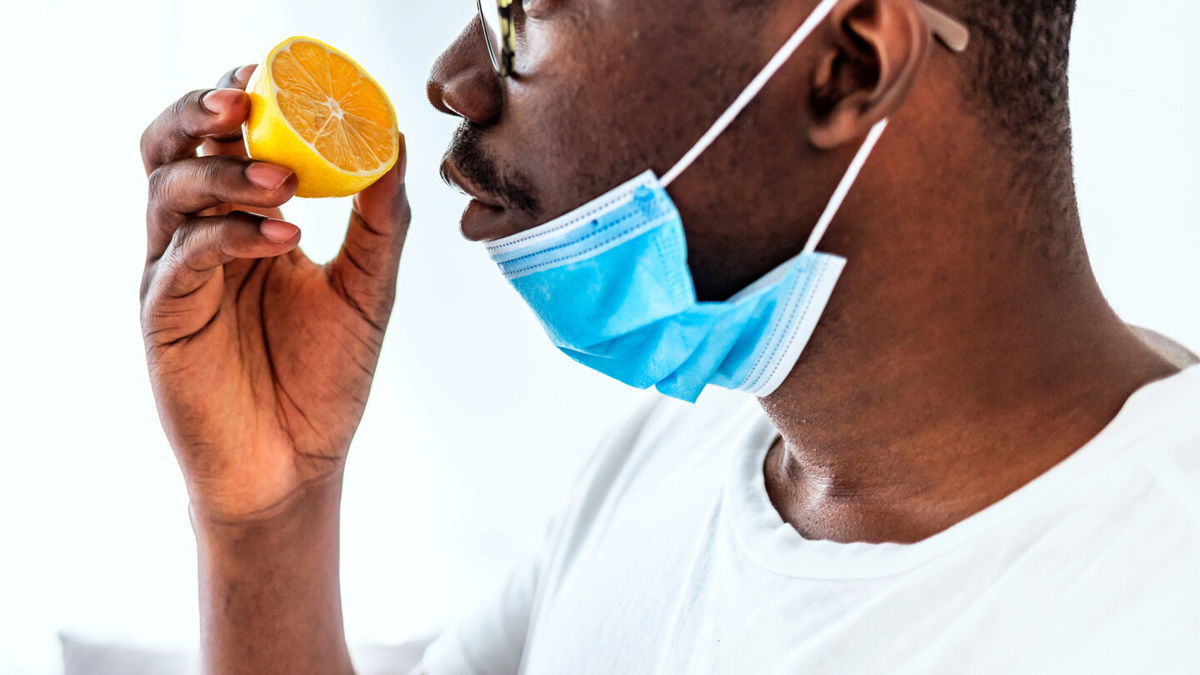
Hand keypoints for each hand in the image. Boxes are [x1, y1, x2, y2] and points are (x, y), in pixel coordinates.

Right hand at [140, 65, 409, 520]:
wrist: (296, 464)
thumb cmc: (324, 378)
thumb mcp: (368, 289)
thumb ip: (383, 222)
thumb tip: (397, 144)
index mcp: (243, 223)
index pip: (223, 139)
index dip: (239, 98)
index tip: (280, 73)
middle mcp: (201, 239)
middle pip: (171, 146)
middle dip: (202, 109)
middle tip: (249, 98)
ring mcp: (177, 274)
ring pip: (169, 189)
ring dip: (224, 171)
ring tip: (286, 181)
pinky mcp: (164, 315)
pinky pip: (185, 255)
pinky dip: (232, 234)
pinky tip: (286, 237)